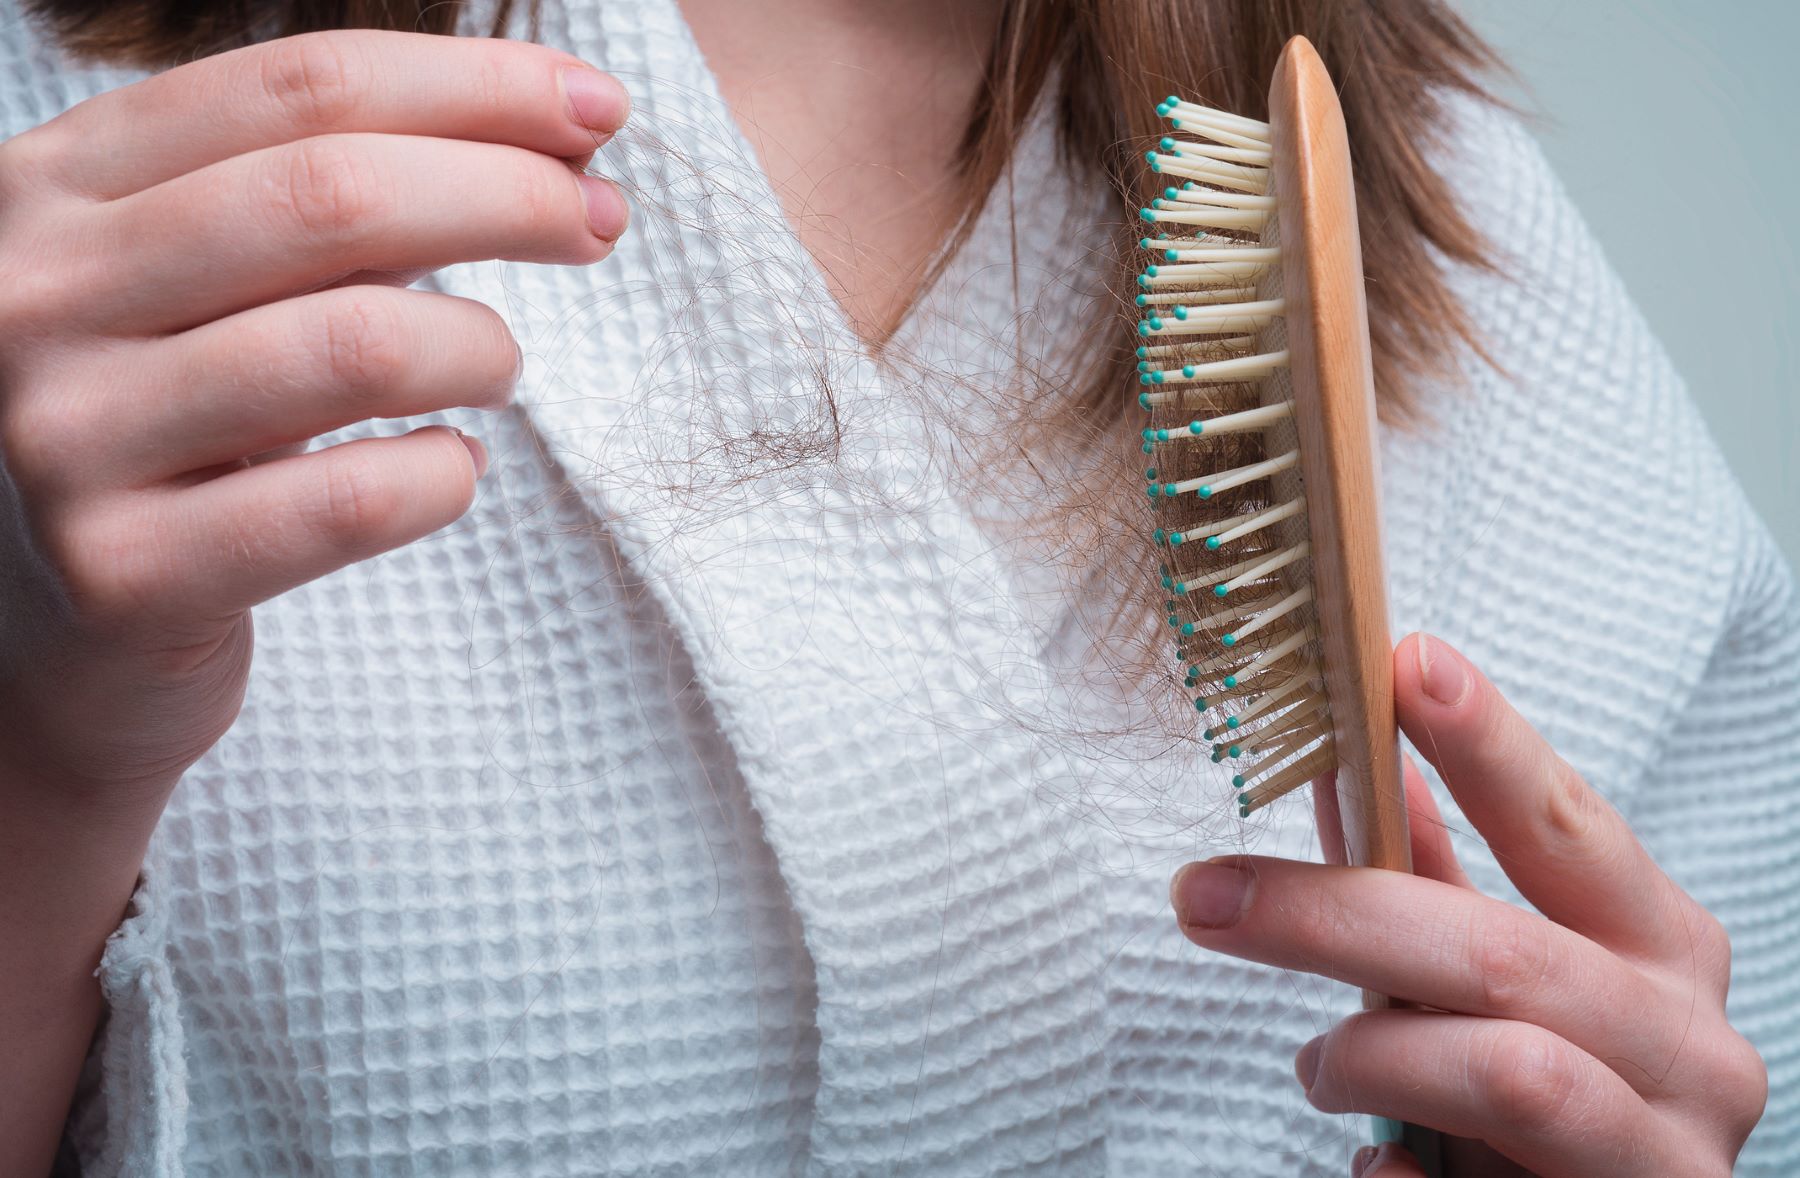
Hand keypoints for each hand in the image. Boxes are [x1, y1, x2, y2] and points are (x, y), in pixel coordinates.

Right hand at [0, 30, 630, 807]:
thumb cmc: (174, 428)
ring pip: (356, 346)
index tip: (595, 107)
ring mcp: (67, 438)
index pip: (298, 88)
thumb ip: (332, 205)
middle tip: (600, 220)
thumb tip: (554, 143)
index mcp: (56, 185)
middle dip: (509, 193)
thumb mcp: (210, 283)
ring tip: (498, 367)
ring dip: (483, 346)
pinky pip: (351, 501)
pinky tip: (451, 467)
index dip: (472, 86)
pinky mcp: (124, 574)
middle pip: (333, 195)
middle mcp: (36, 294)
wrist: (54, 631)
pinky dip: (444, 476)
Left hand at [1169, 633, 1766, 1175]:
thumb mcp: (1504, 979)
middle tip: (1206, 894)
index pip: (1569, 825)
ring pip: (1504, 1069)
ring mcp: (1673, 1150)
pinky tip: (1379, 1160)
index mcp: (1662, 948)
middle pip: (1502, 952)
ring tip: (1321, 1066)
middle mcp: (1692, 1043)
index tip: (1403, 663)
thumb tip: (1366, 766)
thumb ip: (1439, 885)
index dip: (1488, 745)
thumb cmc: (1558, 1109)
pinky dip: (1395, 1168)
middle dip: (1332, 916)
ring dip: (1369, 1055)